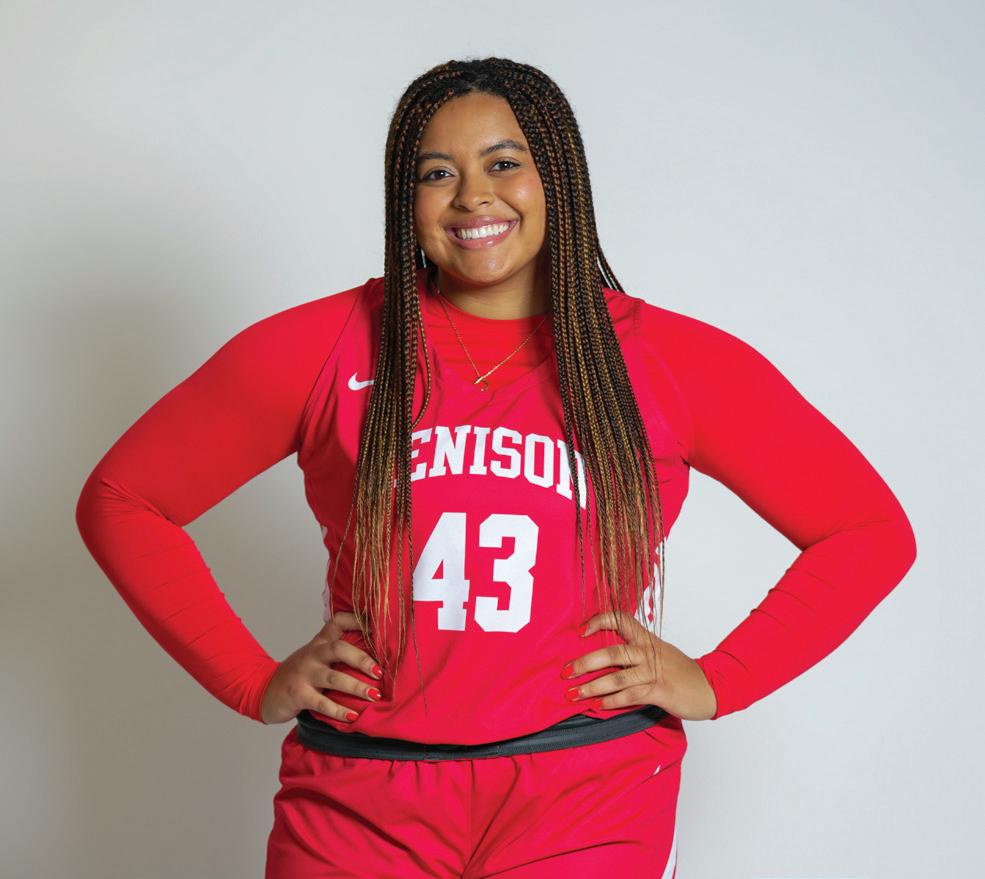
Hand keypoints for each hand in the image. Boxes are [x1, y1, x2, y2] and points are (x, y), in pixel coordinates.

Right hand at [260, 612, 383, 724]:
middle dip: (362, 659)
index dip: (357, 620)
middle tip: (379, 672)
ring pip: (334, 678)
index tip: (378, 627)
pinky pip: (322, 703)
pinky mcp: (298, 694)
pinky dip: (339, 711)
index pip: (337, 622)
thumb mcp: (314, 657)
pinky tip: (352, 716)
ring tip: (374, 695)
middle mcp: (312, 655)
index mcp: (319, 643)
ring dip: (357, 687)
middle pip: (339, 648)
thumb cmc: (297, 675)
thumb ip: (336, 653)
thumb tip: (374, 659)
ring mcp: (304, 674)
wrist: (263, 690)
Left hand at [560, 610, 717, 720]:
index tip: (580, 632)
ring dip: (592, 687)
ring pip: (617, 677)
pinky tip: (598, 706)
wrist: (711, 687)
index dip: (599, 622)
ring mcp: (654, 672)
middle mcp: (648, 652)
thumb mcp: (658, 653)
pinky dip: (612, 701)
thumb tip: (604, 657)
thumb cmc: (681, 672)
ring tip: (574, 694)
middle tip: (565, 673)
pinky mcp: (659, 691)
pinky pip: (630, 695)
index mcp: (646, 639)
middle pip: (611, 652)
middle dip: (584, 663)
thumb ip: (635, 651)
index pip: (621, 620)